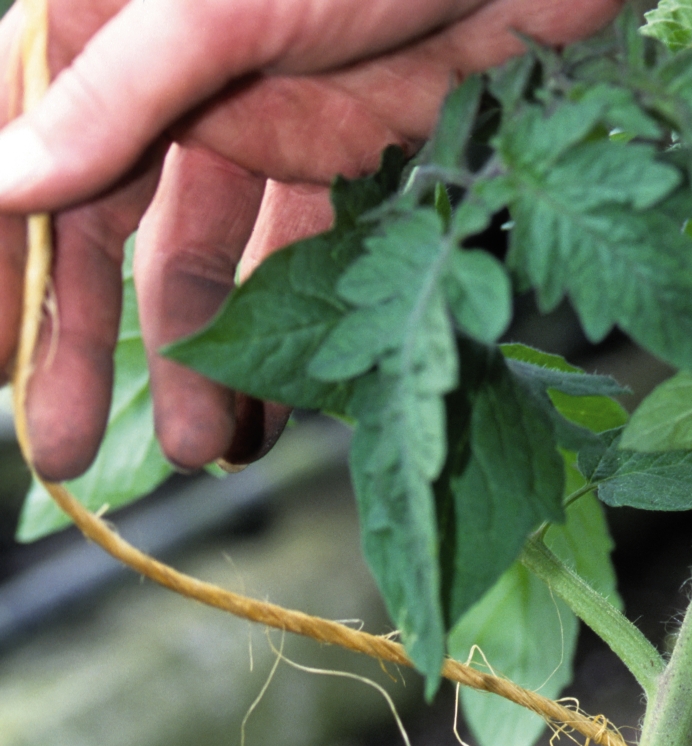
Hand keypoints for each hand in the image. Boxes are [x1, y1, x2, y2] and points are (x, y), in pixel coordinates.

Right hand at [0, 0, 619, 477]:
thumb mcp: (222, 7)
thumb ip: (113, 96)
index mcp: (117, 17)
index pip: (27, 146)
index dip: (8, 263)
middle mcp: (179, 73)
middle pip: (109, 227)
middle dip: (91, 344)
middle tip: (70, 453)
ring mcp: (268, 117)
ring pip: (211, 262)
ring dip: (201, 360)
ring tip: (202, 451)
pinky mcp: (354, 157)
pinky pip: (304, 264)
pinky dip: (294, 336)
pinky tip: (281, 410)